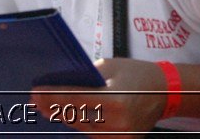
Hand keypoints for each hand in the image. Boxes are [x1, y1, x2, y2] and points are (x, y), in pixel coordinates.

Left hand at [31, 58, 168, 135]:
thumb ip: (85, 77)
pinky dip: (80, 123)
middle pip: (75, 117)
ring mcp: (121, 136)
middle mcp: (118, 123)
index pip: (75, 100)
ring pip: (83, 127)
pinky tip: (65, 115)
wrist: (165, 91)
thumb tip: (58, 83)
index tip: (36, 92)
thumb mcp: (109, 67)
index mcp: (115, 101)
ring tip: (45, 107)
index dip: (53, 97)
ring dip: (64, 117)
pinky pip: (95, 133)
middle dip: (53, 108)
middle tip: (35, 100)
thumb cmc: (137, 74)